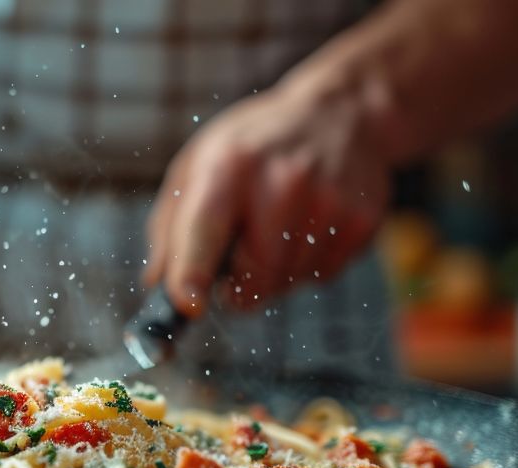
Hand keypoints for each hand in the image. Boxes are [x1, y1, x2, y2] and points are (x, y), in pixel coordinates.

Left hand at [144, 79, 389, 315]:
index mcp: (228, 166)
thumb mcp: (196, 168)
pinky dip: (307, 266)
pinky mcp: (361, 219)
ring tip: (277, 230)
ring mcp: (328, 200)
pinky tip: (308, 228)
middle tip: (235, 269)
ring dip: (273, 277)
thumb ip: (170, 232)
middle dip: (238, 289)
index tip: (188, 305)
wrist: (339, 113)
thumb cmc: (253, 148)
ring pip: (287, 283)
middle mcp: (281, 180)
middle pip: (254, 276)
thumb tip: (156, 287)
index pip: (205, 229)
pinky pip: (322, 277)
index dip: (193, 273)